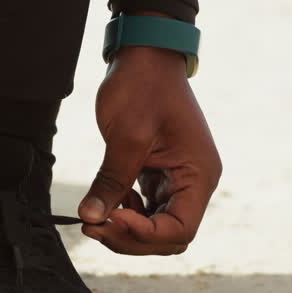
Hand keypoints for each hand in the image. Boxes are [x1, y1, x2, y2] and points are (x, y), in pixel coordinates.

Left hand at [78, 45, 221, 254]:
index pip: (180, 229)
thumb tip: (92, 218)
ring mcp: (178, 180)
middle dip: (130, 238)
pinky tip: (107, 201)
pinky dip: (125, 214)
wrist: (145, 54)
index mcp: (199, 174)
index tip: (111, 219)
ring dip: (125, 230)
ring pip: (156, 227)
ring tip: (96, 215)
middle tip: (93, 225)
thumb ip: (111, 180)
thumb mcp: (126, 135)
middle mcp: (194, 182)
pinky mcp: (160, 175)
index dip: (144, 235)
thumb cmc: (143, 86)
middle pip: (168, 236)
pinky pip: (146, 210)